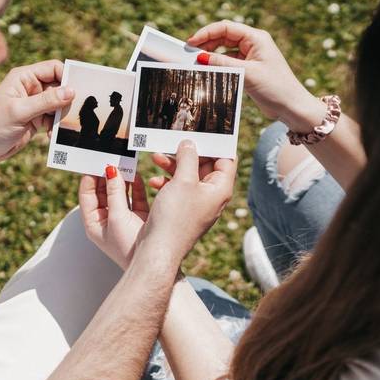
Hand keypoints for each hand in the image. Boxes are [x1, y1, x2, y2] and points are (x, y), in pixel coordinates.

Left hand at [0, 60, 73, 170]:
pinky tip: (51, 136)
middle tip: (72, 112)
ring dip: (63, 116)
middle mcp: (31, 87)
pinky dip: (57, 126)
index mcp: (24, 77)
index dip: (67, 77)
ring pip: (60, 104)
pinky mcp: (37, 118)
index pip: (53, 68)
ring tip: (58, 127)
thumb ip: (46, 101)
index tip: (78, 91)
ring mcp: (35, 103)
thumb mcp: (19, 112)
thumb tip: (71, 91)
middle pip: (60, 86)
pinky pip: (55, 118)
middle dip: (68, 99)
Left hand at [79, 167, 149, 269]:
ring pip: (119, 192)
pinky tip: (136, 175)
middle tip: (110, 157)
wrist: (153, 264)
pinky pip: (135, 196)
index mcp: (93, 223)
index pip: (87, 195)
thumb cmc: (129, 247)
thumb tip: (110, 170)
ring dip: (121, 178)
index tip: (94, 161)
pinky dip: (136, 185)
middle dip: (106, 175)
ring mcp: (124, 217)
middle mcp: (107, 220)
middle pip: (103, 191)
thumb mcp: (117, 217)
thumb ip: (114, 192)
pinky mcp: (139, 216)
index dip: (90, 177)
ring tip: (123, 162)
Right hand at [142, 141, 236, 264]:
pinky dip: (167, 181)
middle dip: (188, 152)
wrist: (159, 250)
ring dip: (174, 165)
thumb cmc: (175, 217)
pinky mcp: (184, 209)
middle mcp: (212, 195)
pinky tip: (153, 181)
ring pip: (189, 175)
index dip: (216, 143)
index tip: (204, 129)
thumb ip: (188, 157)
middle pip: (205, 164)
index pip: (226, 158)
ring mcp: (198, 203)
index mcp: (220, 188)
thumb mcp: (183, 180)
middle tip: (174, 140)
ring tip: (157, 158)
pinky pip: (178, 188)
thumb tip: (190, 143)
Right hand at [188, 20, 324, 131]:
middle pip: (224, 36)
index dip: (207, 32)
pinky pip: (229, 62)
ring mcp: (251, 56)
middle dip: (207, 43)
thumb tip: (201, 57)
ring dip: (212, 55)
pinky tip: (209, 70)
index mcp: (256, 38)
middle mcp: (253, 44)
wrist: (291, 107)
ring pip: (225, 50)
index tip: (192, 42)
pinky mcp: (249, 69)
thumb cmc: (276, 88)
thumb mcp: (247, 74)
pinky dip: (219, 65)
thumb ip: (223, 64)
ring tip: (198, 62)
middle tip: (190, 53)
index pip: (226, 27)